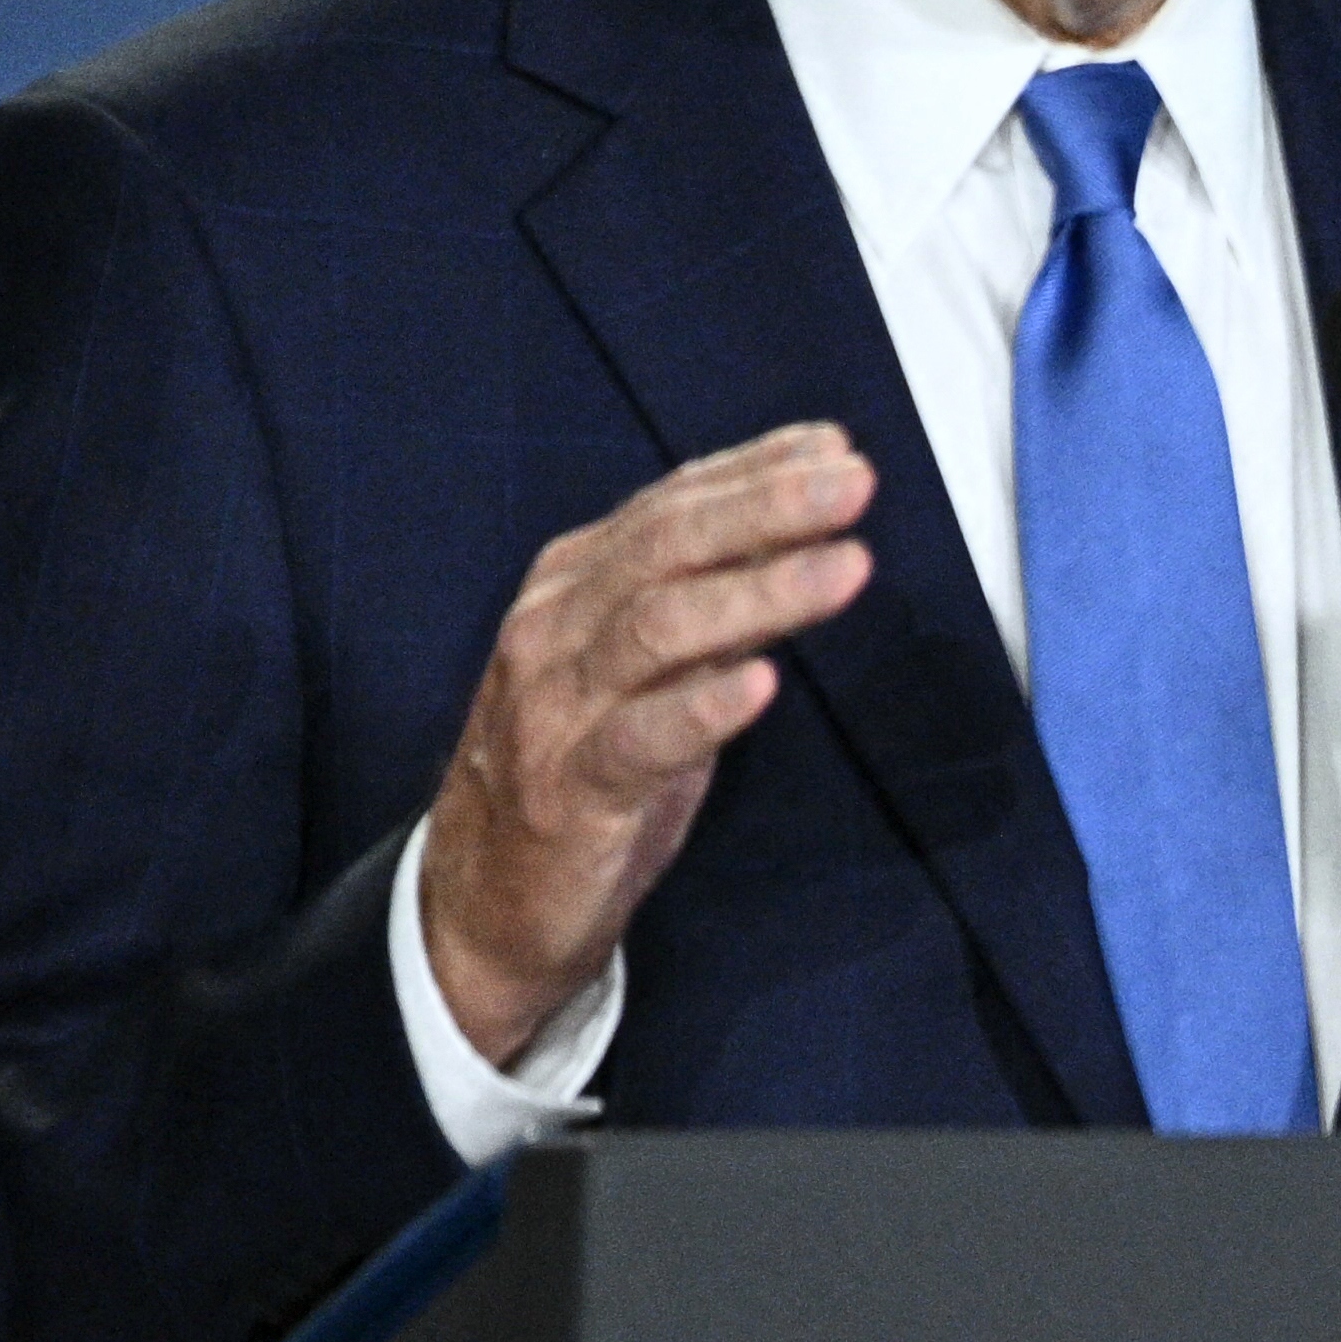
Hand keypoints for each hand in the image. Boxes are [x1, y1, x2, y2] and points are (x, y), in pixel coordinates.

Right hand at [418, 425, 878, 1062]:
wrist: (487, 896)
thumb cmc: (589, 764)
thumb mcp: (651, 668)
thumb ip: (713, 601)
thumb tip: (806, 531)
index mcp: (573, 585)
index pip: (668, 508)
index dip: (751, 471)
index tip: (834, 445)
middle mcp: (556, 630)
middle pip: (664, 548)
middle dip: (764, 507)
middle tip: (853, 481)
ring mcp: (557, 708)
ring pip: (658, 630)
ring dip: (760, 592)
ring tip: (847, 567)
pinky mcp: (570, 790)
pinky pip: (640, 739)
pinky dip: (703, 707)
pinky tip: (764, 684)